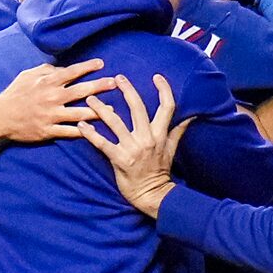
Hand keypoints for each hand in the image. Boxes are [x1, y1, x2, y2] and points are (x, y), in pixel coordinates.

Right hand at [0, 59, 104, 143]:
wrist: (0, 117)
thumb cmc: (15, 94)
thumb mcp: (28, 76)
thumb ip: (46, 71)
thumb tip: (62, 68)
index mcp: (47, 82)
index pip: (71, 72)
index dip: (87, 67)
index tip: (102, 63)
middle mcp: (51, 97)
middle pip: (81, 91)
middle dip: (99, 86)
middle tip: (114, 83)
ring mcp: (51, 115)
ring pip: (79, 114)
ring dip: (97, 112)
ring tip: (112, 110)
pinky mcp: (48, 130)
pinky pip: (69, 131)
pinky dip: (83, 131)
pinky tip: (96, 131)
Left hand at [79, 73, 191, 217]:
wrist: (153, 195)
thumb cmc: (160, 172)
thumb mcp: (172, 149)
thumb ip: (178, 131)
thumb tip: (191, 116)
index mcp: (160, 134)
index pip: (167, 107)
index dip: (163, 90)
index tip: (157, 77)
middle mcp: (147, 138)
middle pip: (137, 108)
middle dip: (127, 90)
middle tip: (118, 78)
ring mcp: (132, 148)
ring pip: (115, 122)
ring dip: (101, 109)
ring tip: (90, 98)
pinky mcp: (119, 159)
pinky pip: (102, 143)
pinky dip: (90, 134)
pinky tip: (82, 126)